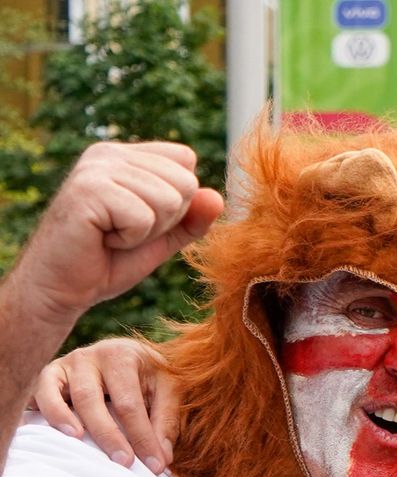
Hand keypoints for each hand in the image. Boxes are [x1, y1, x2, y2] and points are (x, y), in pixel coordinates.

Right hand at [16, 141, 223, 326]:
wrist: (63, 288)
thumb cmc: (110, 260)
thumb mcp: (164, 238)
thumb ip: (193, 218)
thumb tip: (218, 197)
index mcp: (126, 156)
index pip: (186, 160)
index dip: (178, 202)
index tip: (140, 219)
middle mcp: (109, 153)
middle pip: (185, 182)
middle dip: (166, 220)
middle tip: (125, 231)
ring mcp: (96, 168)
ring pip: (169, 199)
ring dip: (148, 231)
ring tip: (113, 235)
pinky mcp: (88, 190)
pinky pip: (144, 217)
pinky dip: (130, 239)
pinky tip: (103, 239)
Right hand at [31, 338, 176, 473]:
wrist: (129, 353)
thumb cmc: (149, 374)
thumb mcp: (166, 389)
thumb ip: (164, 422)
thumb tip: (161, 459)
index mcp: (122, 356)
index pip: (129, 402)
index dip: (141, 436)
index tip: (154, 465)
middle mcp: (89, 357)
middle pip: (91, 398)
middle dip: (107, 434)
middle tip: (124, 462)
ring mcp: (65, 365)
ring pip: (57, 394)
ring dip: (63, 419)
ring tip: (76, 440)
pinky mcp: (48, 376)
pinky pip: (37, 393)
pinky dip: (42, 412)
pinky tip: (46, 434)